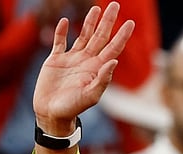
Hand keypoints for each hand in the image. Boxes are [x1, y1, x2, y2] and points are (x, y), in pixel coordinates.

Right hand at [32, 2, 133, 133]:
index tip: (131, 22)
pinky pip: (60, 42)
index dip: (122, 36)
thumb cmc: (72, 109)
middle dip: (108, 21)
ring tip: (96, 8)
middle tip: (115, 5)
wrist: (51, 114)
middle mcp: (87, 61)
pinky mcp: (55, 60)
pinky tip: (66, 21)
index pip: (113, 48)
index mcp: (97, 69)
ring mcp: (72, 59)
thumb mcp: (90, 96)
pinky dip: (62, 31)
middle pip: (100, 37)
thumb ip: (103, 80)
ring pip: (83, 36)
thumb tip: (114, 61)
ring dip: (90, 22)